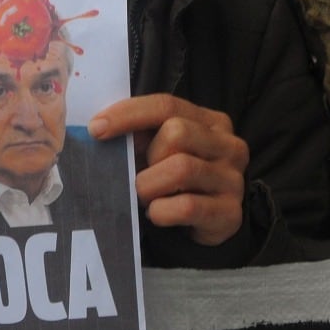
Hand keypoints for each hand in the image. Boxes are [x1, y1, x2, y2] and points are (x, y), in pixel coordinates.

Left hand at [89, 93, 248, 246]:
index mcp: (210, 121)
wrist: (205, 224)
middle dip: (146, 157)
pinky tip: (158, 214)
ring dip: (149, 186)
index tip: (95, 128)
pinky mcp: (231, 213)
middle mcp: (228, 145)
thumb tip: (98, 127)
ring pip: (181, 168)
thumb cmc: (174, 180)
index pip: (166, 105)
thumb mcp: (159, 150)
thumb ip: (139, 134)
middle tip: (139, 176)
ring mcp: (233, 179)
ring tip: (146, 197)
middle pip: (176, 133)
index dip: (128, 113)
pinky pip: (186, 207)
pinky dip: (161, 211)